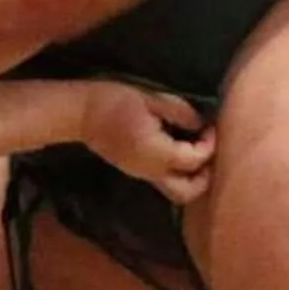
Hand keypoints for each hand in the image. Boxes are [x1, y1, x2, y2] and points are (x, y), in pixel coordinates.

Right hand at [81, 86, 214, 204]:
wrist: (80, 113)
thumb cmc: (114, 100)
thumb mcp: (151, 98)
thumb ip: (180, 112)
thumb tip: (201, 124)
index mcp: (155, 152)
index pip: (192, 160)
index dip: (208, 145)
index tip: (208, 126)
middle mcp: (150, 171)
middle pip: (187, 191)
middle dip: (205, 175)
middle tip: (208, 150)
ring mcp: (142, 175)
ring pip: (176, 191)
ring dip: (192, 176)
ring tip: (196, 151)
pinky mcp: (136, 172)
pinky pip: (165, 181)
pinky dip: (178, 172)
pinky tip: (179, 150)